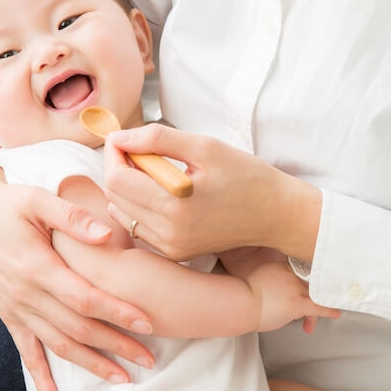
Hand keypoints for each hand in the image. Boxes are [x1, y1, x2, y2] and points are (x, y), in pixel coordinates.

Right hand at [0, 165, 155, 390]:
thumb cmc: (11, 203)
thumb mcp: (39, 199)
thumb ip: (73, 218)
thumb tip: (107, 236)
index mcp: (37, 266)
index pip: (85, 298)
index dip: (118, 312)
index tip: (148, 322)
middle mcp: (26, 295)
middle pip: (77, 329)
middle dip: (115, 345)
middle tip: (149, 359)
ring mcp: (17, 309)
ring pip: (58, 345)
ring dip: (90, 364)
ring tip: (122, 378)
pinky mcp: (10, 316)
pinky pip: (26, 353)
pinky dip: (40, 379)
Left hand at [102, 124, 321, 261]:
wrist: (275, 214)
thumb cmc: (246, 176)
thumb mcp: (205, 147)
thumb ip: (158, 138)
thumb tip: (120, 138)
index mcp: (175, 205)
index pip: (117, 179)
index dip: (114, 153)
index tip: (123, 137)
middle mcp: (169, 233)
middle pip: (115, 196)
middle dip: (119, 167)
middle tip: (140, 150)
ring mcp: (170, 247)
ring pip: (121, 212)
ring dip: (126, 187)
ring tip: (153, 170)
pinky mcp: (174, 253)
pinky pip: (138, 227)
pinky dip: (137, 206)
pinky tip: (159, 192)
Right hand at [221, 248, 339, 332]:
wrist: (239, 303)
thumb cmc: (241, 295)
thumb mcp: (254, 276)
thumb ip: (266, 276)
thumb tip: (271, 285)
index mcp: (280, 267)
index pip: (300, 272)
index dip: (308, 279)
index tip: (313, 282)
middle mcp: (290, 274)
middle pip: (310, 283)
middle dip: (316, 291)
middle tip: (324, 296)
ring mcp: (294, 288)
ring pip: (315, 294)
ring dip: (322, 302)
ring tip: (331, 306)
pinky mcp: (296, 303)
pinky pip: (318, 307)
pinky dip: (329, 310)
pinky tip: (337, 312)